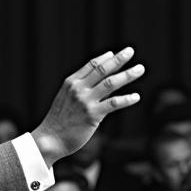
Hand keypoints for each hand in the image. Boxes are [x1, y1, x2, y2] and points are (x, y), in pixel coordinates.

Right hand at [31, 47, 144, 166]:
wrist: (50, 140)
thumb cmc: (59, 121)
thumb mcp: (65, 99)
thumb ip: (81, 90)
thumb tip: (100, 84)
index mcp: (71, 83)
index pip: (91, 65)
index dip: (105, 58)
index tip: (115, 53)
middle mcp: (78, 89)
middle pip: (102, 69)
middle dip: (118, 59)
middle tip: (130, 51)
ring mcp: (86, 101)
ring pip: (110, 83)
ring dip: (127, 75)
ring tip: (140, 69)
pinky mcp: (93, 115)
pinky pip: (113, 103)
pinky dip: (126, 99)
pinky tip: (136, 96)